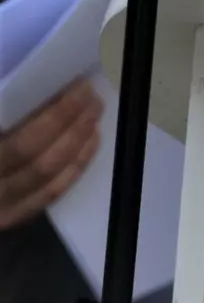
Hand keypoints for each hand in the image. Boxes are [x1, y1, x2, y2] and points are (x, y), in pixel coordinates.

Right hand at [0, 79, 101, 228]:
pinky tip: (88, 143)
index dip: (56, 116)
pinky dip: (75, 168)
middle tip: (92, 94)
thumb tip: (23, 83)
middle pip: (40, 161)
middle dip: (72, 125)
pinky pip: (48, 196)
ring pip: (48, 180)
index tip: (77, 86)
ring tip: (94, 112)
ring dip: (79, 143)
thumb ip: (6, 107)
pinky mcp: (6, 219)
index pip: (21, 145)